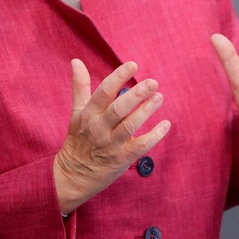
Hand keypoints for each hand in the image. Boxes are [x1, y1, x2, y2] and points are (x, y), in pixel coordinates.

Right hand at [53, 59, 170, 214]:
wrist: (72, 176)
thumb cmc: (78, 140)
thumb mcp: (76, 113)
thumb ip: (80, 86)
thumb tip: (76, 61)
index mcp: (88, 114)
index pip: (104, 92)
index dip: (118, 77)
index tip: (133, 65)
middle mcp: (99, 128)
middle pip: (119, 108)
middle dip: (137, 94)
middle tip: (153, 83)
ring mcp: (111, 144)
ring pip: (130, 125)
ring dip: (146, 111)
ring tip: (159, 97)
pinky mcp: (122, 158)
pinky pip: (141, 145)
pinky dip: (155, 135)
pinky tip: (166, 124)